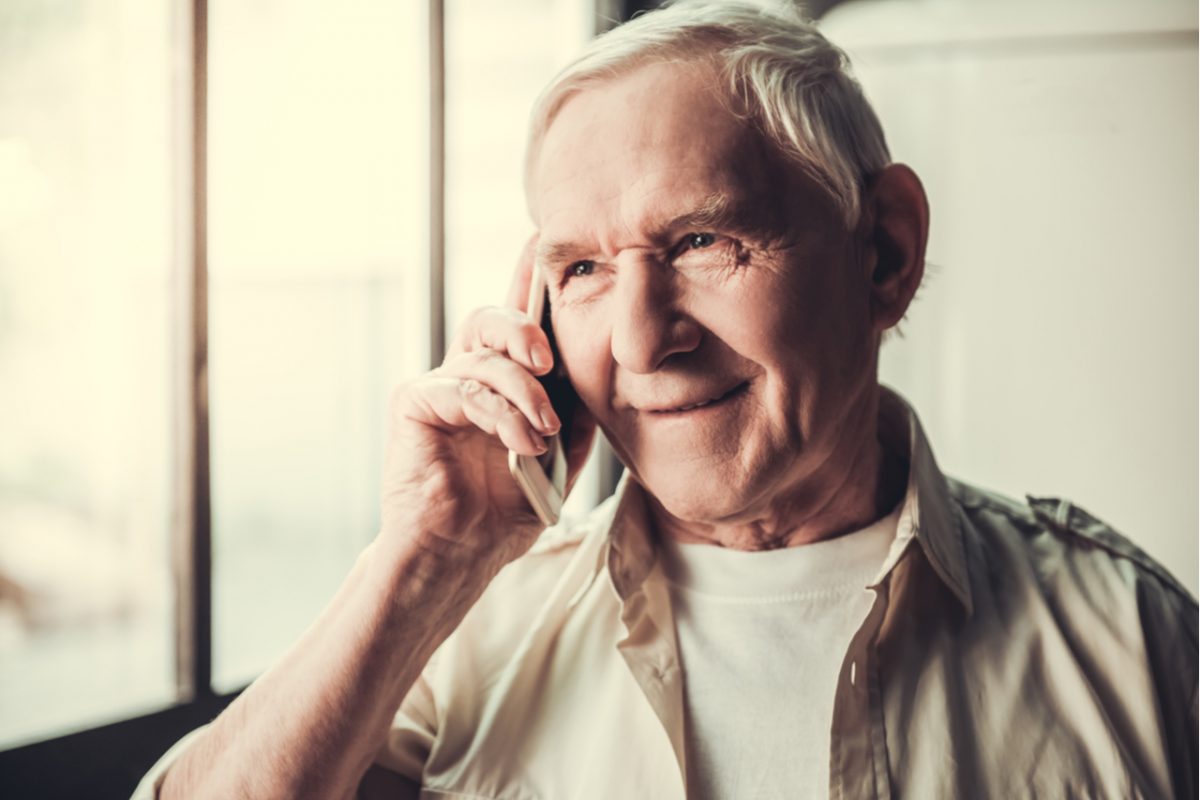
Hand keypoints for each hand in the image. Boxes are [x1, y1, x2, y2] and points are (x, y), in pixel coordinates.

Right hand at [380, 236, 594, 571]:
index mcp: (499, 382)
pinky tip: (521, 443)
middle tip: (548, 361)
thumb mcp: (555, 457)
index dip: (528, 280)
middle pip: (490, 317)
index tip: (541, 242)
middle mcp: (466, 374)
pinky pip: (464, 387)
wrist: (459, 554)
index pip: (517, 322)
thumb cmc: (503, 510)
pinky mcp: (414, 402)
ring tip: (542, 430)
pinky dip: (500, 415)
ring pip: (483, 354)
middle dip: (524, 326)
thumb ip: (573, 415)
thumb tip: (600, 373)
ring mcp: (438, 385)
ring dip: (523, 391)